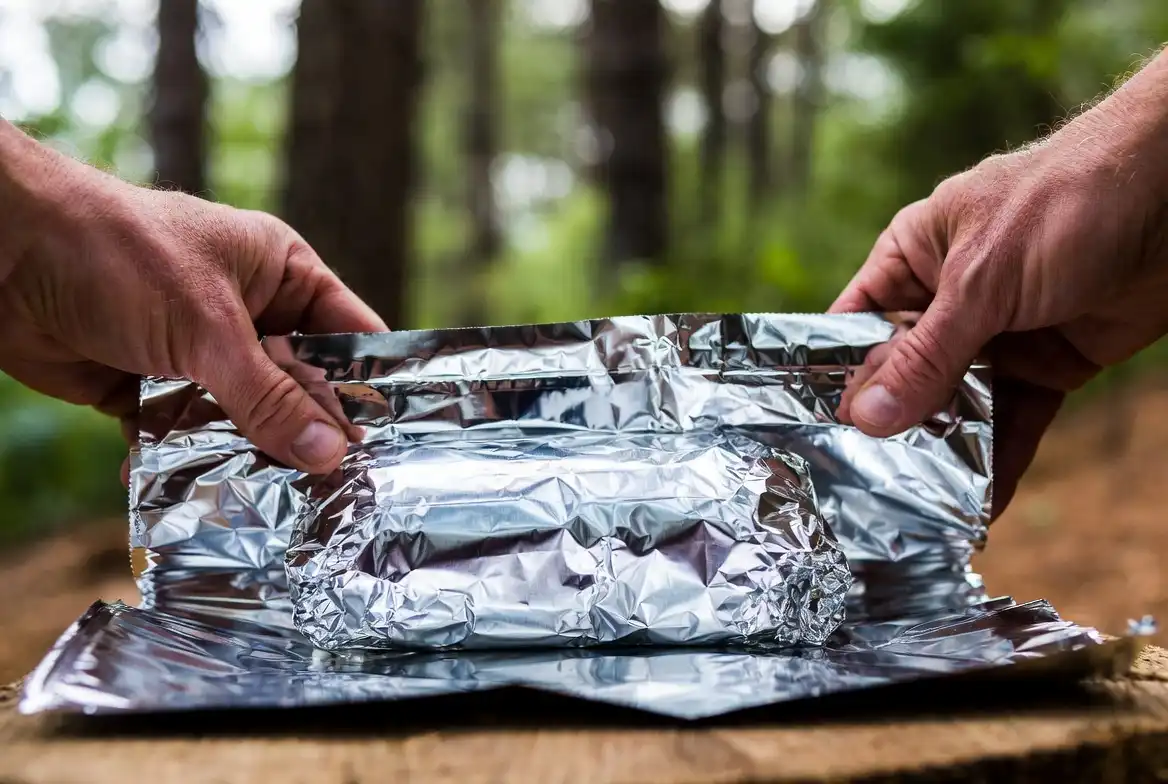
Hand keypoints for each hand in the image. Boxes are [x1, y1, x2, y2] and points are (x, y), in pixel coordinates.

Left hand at [0, 121, 386, 478]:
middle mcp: (246, 313)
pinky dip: (186, 463)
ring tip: (272, 506)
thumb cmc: (117, 255)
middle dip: (306, 433)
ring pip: (242, 416)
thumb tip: (328, 454)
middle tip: (334, 490)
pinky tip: (194, 495)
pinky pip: (186, 434)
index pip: (346, 334)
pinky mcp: (149, 385)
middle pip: (296, 385)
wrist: (0, 254)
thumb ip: (267, 396)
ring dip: (247, 455)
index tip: (393, 446)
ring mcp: (197, 350)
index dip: (369, 387)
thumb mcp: (207, 327)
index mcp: (279, 273)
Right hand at [830, 50, 1167, 514]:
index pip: (853, 326)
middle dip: (888, 430)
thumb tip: (864, 418)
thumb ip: (926, 355)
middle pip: (903, 377)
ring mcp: (997, 336)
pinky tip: (979, 507)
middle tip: (859, 491)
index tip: (808, 438)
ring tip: (915, 513)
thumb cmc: (1067, 202)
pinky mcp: (1047, 365)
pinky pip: (1012, 421)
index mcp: (911, 259)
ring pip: (956, 407)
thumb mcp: (982, 281)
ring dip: (942, 456)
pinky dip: (998, 462)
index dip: (830, 379)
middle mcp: (946, 301)